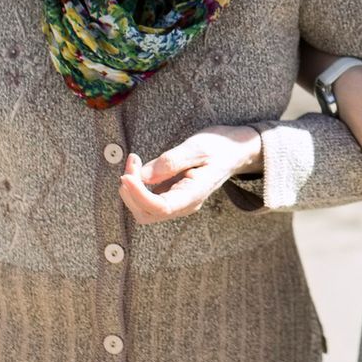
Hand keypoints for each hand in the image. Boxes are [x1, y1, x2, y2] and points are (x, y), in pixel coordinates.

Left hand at [119, 125, 260, 223]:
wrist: (235, 151)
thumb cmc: (220, 147)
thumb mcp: (198, 147)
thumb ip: (171, 161)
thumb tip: (142, 176)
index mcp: (195, 194)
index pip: (161, 208)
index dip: (139, 195)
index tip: (126, 176)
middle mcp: (185, 204)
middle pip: (147, 214)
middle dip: (131, 192)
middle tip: (132, 162)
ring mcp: (178, 202)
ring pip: (144, 209)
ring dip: (131, 189)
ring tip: (134, 162)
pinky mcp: (172, 195)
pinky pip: (147, 199)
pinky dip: (136, 185)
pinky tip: (138, 166)